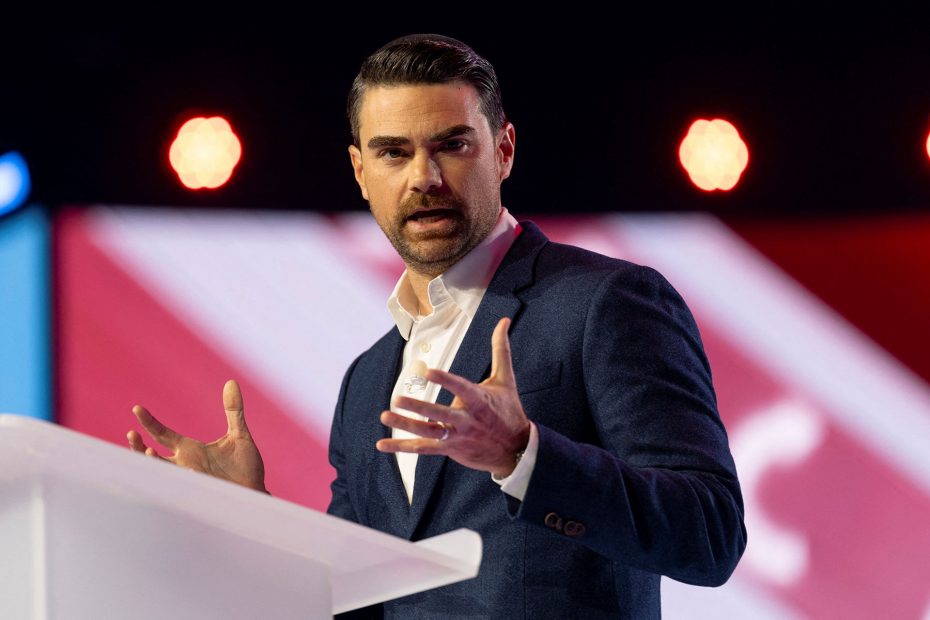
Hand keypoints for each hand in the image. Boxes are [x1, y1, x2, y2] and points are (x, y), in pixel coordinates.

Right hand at [127, 379, 266, 492]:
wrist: (256, 493)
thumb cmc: (245, 467)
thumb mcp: (239, 435)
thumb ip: (233, 411)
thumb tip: (231, 382)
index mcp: (190, 450)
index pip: (162, 435)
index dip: (149, 422)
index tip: (137, 408)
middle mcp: (184, 465)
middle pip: (151, 456)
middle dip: (139, 447)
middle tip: (131, 434)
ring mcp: (189, 481)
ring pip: (161, 474)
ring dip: (154, 465)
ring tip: (148, 453)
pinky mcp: (199, 494)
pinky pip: (185, 488)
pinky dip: (184, 479)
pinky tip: (189, 471)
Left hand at [377, 317, 530, 477]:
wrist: (516, 450)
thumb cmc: (509, 409)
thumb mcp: (506, 379)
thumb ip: (501, 349)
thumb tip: (503, 320)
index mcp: (480, 400)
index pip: (462, 388)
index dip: (446, 381)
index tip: (429, 371)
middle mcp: (468, 420)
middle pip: (441, 415)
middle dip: (419, 408)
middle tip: (398, 398)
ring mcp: (458, 436)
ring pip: (428, 432)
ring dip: (406, 425)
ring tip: (386, 415)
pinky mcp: (450, 449)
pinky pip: (424, 448)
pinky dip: (402, 446)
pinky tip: (382, 444)